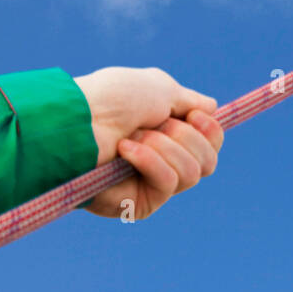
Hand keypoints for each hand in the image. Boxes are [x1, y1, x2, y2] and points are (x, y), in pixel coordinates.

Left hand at [73, 67, 224, 219]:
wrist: (80, 118)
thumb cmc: (114, 98)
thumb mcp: (161, 89)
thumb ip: (189, 100)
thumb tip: (212, 107)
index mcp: (169, 132)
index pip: (211, 143)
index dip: (210, 130)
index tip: (194, 115)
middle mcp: (164, 158)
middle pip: (209, 161)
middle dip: (186, 137)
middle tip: (157, 125)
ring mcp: (152, 183)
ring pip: (193, 173)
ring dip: (165, 147)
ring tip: (134, 137)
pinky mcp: (140, 202)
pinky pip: (169, 183)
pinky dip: (150, 161)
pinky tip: (125, 150)